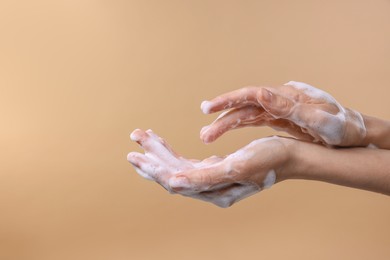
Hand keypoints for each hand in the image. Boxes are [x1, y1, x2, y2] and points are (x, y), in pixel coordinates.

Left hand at [127, 129, 291, 207]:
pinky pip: (187, 162)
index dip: (154, 167)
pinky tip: (163, 145)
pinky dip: (174, 151)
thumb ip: (202, 178)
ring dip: (160, 151)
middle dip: (152, 156)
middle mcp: (209, 188)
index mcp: (212, 191)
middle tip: (134, 138)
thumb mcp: (235, 168)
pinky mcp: (217, 168)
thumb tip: (170, 184)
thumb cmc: (268, 159)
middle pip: (172, 172)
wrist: (290, 155)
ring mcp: (212, 178)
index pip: (174, 180)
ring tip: (143, 136)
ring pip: (177, 166)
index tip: (135, 153)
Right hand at [200, 81, 366, 146]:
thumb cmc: (339, 126)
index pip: (252, 94)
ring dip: (225, 123)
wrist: (352, 133)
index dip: (229, 99)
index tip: (209, 107)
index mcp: (287, 96)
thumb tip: (261, 92)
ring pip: (245, 113)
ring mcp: (277, 108)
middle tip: (202, 124)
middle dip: (221, 113)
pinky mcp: (277, 118)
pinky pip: (253, 120)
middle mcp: (279, 99)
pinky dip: (237, 125)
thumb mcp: (317, 118)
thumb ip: (288, 106)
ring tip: (206, 135)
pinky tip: (224, 130)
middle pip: (244, 104)